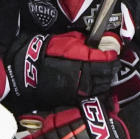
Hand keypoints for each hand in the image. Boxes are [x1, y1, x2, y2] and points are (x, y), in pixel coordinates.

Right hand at [5, 31, 119, 105]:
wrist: (26, 70)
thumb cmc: (44, 52)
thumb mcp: (65, 40)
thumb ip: (84, 42)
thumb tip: (98, 42)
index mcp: (84, 61)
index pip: (108, 61)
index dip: (112, 56)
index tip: (112, 53)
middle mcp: (85, 77)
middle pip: (108, 75)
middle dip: (111, 69)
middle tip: (110, 63)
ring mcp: (80, 89)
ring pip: (102, 87)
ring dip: (105, 80)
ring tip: (103, 74)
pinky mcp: (73, 98)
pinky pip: (91, 95)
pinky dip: (96, 90)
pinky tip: (94, 84)